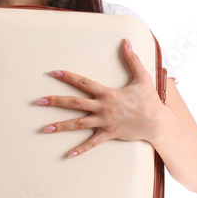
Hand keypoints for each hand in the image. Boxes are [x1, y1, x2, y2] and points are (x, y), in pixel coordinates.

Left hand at [37, 38, 165, 158]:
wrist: (157, 122)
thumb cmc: (149, 100)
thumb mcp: (142, 77)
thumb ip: (132, 59)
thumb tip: (126, 42)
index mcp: (107, 93)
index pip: (83, 82)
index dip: (68, 76)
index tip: (53, 72)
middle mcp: (103, 107)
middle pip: (74, 103)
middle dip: (56, 101)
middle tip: (39, 101)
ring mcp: (104, 122)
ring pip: (78, 124)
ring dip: (61, 126)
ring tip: (45, 129)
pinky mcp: (109, 134)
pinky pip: (92, 143)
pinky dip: (80, 150)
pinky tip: (67, 155)